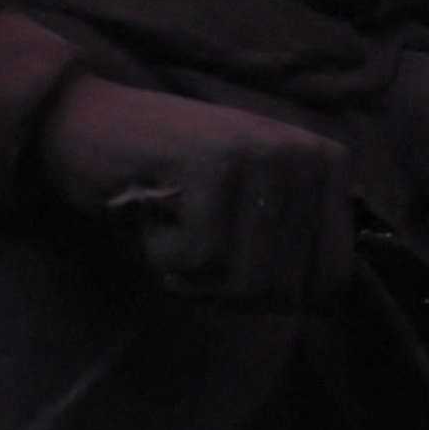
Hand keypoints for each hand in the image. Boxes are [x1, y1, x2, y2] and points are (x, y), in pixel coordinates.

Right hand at [40, 74, 357, 306]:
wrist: (94, 126)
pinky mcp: (212, 166)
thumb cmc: (176, 180)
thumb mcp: (251, 205)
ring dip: (194, 276)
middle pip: (284, 291)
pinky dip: (164, 256)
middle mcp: (301, 153)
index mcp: (324, 162)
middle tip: (195, 241)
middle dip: (227, 287)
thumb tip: (334, 303)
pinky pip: (199, 261)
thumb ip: (296, 242)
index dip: (277, 295)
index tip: (237, 258)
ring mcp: (258, 154)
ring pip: (243, 282)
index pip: (334, 280)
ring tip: (177, 225)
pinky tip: (155, 213)